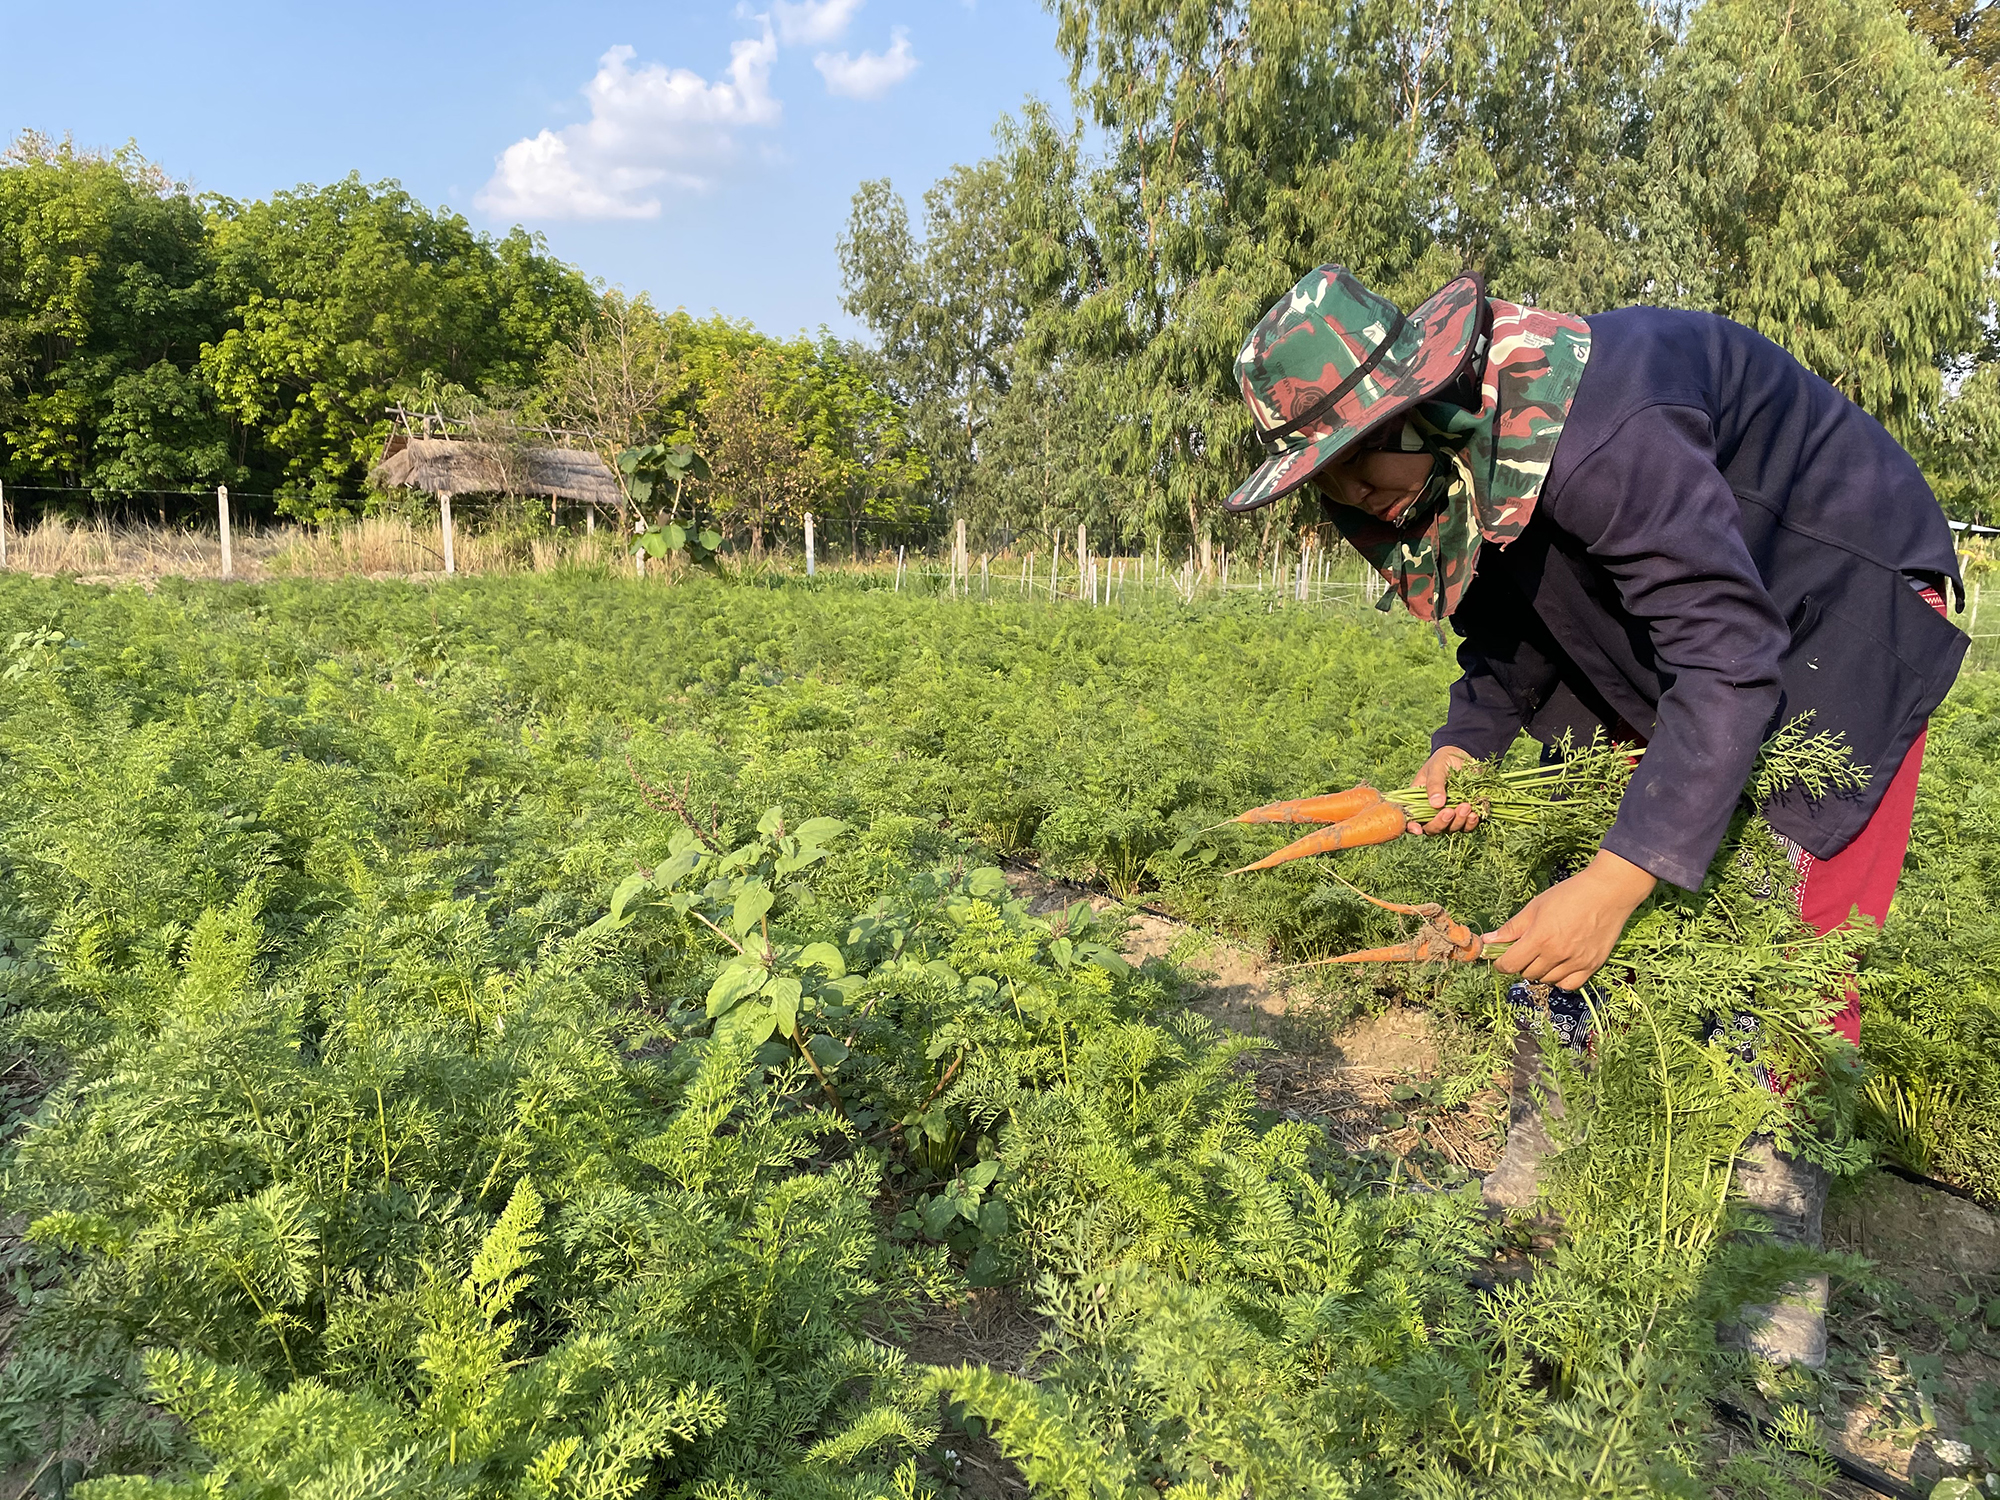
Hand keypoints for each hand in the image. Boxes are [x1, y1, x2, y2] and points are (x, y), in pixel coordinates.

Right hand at [1408, 744, 1480, 834]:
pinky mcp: (1465, 815)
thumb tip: (1436, 804)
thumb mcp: (1436, 769)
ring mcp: (1449, 815)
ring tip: (1466, 806)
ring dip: (1458, 822)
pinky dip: (1470, 823)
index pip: (1411, 819)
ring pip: (1450, 829)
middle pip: (1432, 828)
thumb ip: (1434, 785)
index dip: (1412, 828)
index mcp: (1417, 801)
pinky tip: (1474, 814)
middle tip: (1449, 811)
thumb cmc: (1443, 760)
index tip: (1418, 830)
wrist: (1464, 754)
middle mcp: (1431, 812)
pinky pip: (1467, 826)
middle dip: (1441, 823)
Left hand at [1484, 850, 1656, 990]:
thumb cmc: (1569, 895)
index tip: (1501, 957)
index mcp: (1540, 938)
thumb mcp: (1535, 907)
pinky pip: (1569, 985)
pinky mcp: (1593, 966)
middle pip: (1528, 973)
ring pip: (1547, 980)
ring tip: (1545, 954)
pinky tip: (1560, 965)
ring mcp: (1576, 962)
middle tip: (1526, 950)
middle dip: (1521, 964)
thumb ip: (1511, 928)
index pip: (1510, 964)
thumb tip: (1487, 941)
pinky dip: (1560, 979)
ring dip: (1541, 971)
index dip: (1501, 963)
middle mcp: (1557, 954)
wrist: (1608, 892)